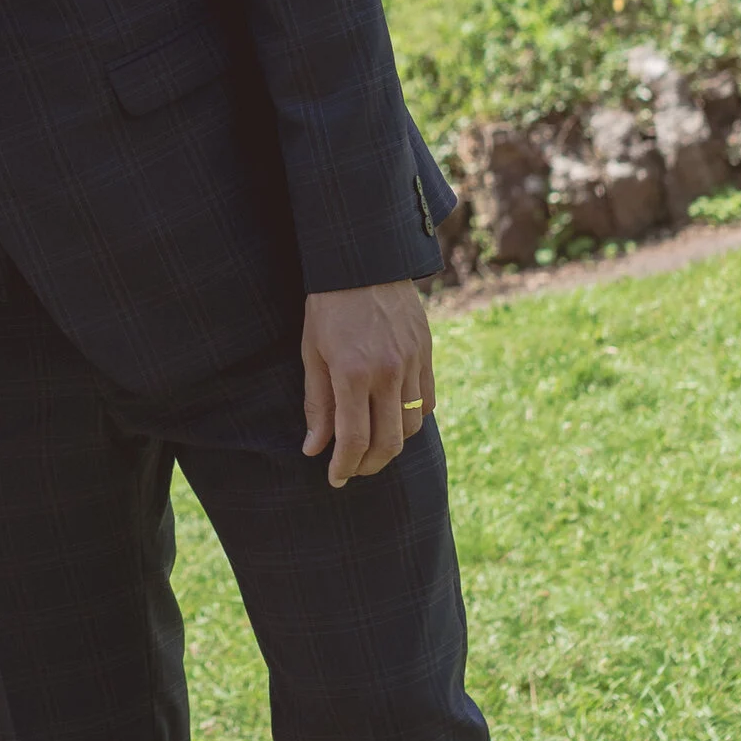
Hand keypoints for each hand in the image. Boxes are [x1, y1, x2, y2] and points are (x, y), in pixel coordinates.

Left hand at [301, 281, 436, 486]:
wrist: (364, 261)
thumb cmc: (328, 307)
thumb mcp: (312, 353)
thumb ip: (316, 404)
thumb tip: (314, 449)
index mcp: (353, 373)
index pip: (354, 439)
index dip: (344, 466)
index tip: (334, 478)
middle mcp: (388, 373)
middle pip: (388, 442)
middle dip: (369, 465)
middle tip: (352, 470)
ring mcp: (412, 364)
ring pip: (412, 426)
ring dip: (392, 445)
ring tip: (372, 447)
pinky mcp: (427, 354)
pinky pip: (428, 401)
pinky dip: (412, 419)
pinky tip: (394, 420)